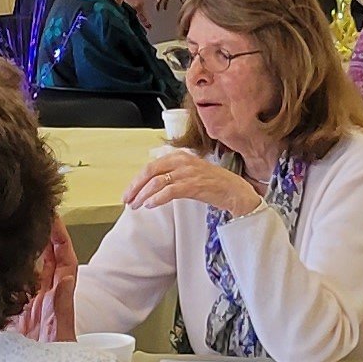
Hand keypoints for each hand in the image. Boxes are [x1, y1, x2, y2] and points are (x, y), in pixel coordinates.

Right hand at [13, 218, 78, 342]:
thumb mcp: (59, 335)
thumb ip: (62, 308)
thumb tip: (67, 279)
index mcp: (57, 301)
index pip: (63, 262)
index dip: (60, 239)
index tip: (54, 218)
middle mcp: (44, 301)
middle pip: (47, 261)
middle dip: (43, 237)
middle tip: (34, 214)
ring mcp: (28, 308)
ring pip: (29, 271)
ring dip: (25, 251)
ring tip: (16, 229)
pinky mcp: (12, 317)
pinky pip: (11, 288)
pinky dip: (6, 272)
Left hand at [124, 150, 264, 218]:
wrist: (234, 190)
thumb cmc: (212, 183)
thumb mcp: (189, 172)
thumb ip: (171, 173)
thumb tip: (150, 185)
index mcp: (179, 156)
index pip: (151, 166)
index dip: (137, 180)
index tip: (129, 192)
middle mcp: (182, 161)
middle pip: (150, 172)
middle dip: (136, 187)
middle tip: (127, 200)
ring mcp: (188, 172)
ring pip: (157, 182)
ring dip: (143, 195)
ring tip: (137, 205)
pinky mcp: (194, 185)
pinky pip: (169, 191)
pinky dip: (157, 199)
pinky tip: (150, 205)